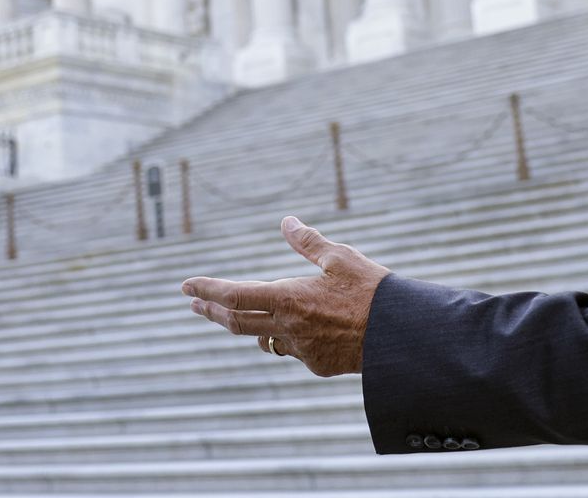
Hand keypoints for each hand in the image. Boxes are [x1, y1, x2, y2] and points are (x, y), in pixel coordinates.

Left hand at [180, 215, 391, 376]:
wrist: (401, 337)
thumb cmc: (372, 291)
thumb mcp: (340, 257)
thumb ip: (308, 242)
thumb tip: (286, 222)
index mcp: (289, 297)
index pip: (235, 294)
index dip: (208, 289)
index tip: (186, 285)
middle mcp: (289, 327)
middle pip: (237, 322)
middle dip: (213, 311)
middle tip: (194, 304)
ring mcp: (302, 351)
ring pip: (265, 339)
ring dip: (249, 327)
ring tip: (238, 318)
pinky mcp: (318, 365)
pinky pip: (294, 350)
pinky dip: (290, 338)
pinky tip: (300, 330)